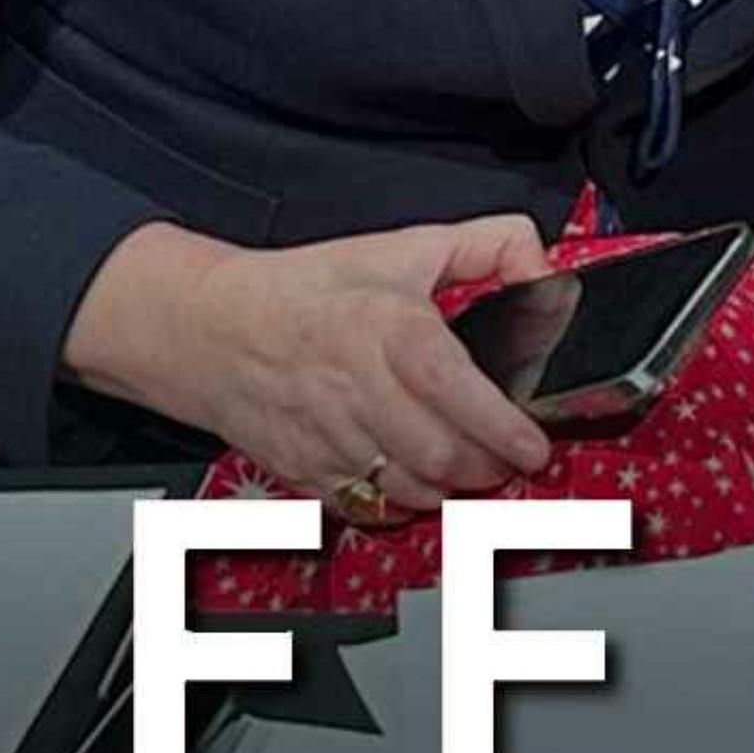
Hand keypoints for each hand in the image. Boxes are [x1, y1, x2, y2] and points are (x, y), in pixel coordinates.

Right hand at [65, 216, 556, 509]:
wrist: (210, 326)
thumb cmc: (309, 288)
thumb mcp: (409, 245)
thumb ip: (492, 246)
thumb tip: (543, 271)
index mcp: (389, 329)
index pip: (457, 390)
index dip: (503, 427)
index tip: (534, 446)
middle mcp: (358, 388)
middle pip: (440, 454)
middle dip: (489, 466)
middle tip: (513, 459)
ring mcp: (328, 436)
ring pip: (408, 488)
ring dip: (452, 490)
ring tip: (475, 472)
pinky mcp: (304, 470)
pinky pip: (366, 507)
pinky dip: (403, 506)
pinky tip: (422, 487)